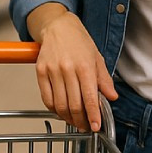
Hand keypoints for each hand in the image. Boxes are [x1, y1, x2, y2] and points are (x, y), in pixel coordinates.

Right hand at [33, 10, 116, 131]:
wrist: (58, 26)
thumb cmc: (78, 40)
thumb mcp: (97, 57)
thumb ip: (104, 79)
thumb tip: (111, 96)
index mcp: (84, 66)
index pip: (90, 97)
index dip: (93, 116)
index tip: (95, 126)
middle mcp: (68, 68)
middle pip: (74, 104)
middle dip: (81, 120)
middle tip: (85, 127)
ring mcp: (52, 70)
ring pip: (59, 104)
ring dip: (68, 118)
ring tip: (74, 121)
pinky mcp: (40, 71)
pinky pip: (46, 98)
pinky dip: (54, 109)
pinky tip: (61, 111)